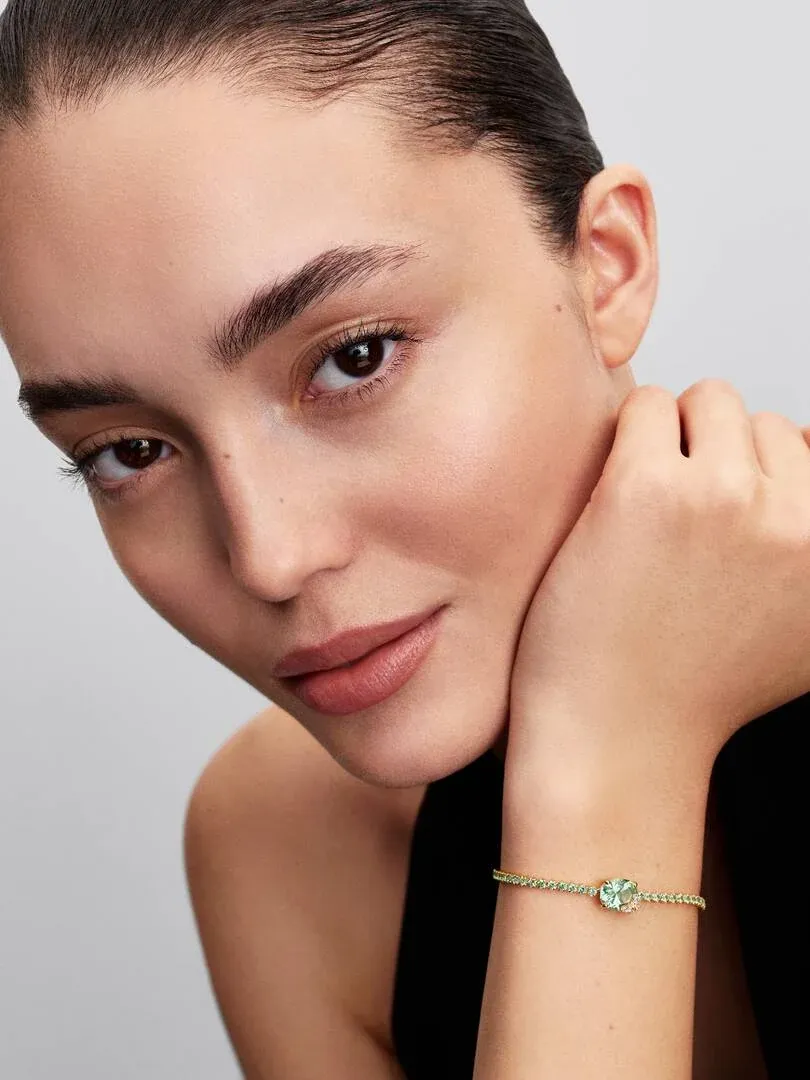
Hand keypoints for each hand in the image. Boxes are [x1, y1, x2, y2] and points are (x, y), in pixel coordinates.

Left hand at [507, 379, 809, 784]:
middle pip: (756, 422)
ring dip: (669, 440)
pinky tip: (612, 500)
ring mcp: (724, 497)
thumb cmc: (694, 683)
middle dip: (712, 455)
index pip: (802, 448)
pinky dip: (625, 439)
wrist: (619, 736)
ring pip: (705, 401)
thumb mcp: (805, 627)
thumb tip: (807, 467)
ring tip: (646, 513)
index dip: (750, 479)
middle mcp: (799, 518)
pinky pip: (644, 406)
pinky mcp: (646, 490)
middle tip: (675, 523)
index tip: (714, 528)